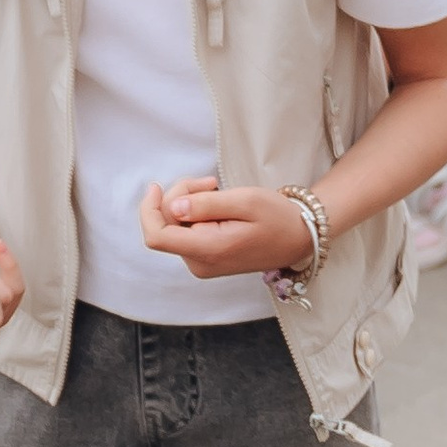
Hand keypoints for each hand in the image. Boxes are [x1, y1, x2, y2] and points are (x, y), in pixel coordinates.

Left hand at [139, 177, 307, 279]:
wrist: (298, 238)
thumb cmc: (277, 217)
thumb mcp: (245, 201)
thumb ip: (206, 204)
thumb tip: (173, 207)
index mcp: (208, 250)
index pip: (157, 236)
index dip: (148, 210)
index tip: (155, 186)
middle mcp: (199, 263)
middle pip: (166, 224)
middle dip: (180, 195)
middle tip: (210, 182)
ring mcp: (201, 263)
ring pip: (175, 226)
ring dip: (189, 201)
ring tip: (218, 191)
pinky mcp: (205, 258)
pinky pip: (186, 231)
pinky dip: (196, 212)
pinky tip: (218, 205)